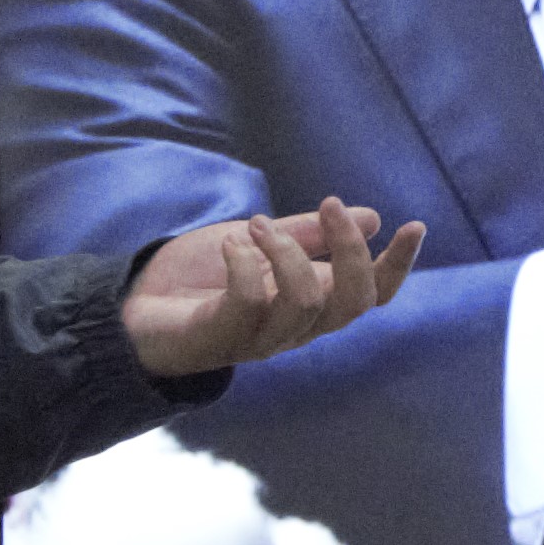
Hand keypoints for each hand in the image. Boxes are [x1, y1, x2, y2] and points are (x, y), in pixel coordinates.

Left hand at [121, 195, 423, 377]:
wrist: (131, 307)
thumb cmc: (196, 279)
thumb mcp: (259, 242)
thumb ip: (309, 234)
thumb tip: (371, 217)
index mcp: (309, 303)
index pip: (370, 296)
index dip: (397, 266)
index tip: (412, 225)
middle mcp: (293, 327)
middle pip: (353, 304)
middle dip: (348, 251)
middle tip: (329, 204)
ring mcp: (260, 339)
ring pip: (305, 302)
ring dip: (286, 251)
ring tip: (255, 224)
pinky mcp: (222, 340)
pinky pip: (251, 304)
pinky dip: (245, 266)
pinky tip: (232, 245)